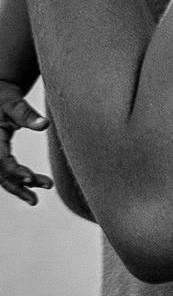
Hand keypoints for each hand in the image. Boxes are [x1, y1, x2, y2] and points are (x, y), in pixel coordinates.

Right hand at [0, 82, 50, 204]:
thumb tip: (45, 124)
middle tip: (38, 196)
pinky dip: (14, 180)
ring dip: (16, 187)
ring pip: (0, 175)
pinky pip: (3, 170)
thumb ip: (26, 113)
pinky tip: (29, 186)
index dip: (14, 171)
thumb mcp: (12, 102)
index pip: (0, 160)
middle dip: (17, 185)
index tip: (31, 179)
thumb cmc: (3, 95)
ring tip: (34, 200)